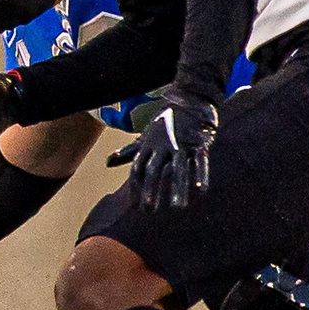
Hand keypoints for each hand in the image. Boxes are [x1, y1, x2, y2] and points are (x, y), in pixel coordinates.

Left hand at [105, 87, 217, 211]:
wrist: (190, 98)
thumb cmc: (165, 121)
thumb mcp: (144, 136)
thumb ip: (129, 151)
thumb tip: (108, 162)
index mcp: (148, 146)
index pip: (137, 169)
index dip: (135, 188)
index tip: (134, 207)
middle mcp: (163, 146)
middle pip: (154, 171)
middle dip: (151, 191)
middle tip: (148, 211)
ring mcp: (182, 144)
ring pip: (179, 169)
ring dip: (177, 189)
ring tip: (177, 208)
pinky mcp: (200, 143)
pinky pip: (200, 161)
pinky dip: (201, 175)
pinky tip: (200, 191)